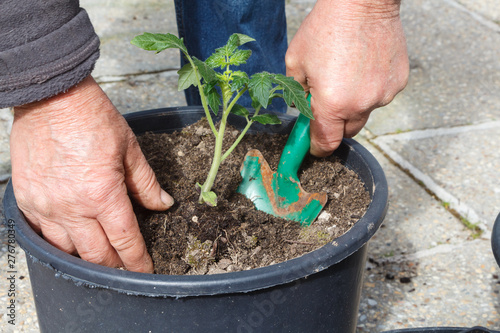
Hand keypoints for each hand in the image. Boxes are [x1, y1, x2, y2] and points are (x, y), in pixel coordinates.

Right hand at [10, 75, 173, 272]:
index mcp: (103, 194)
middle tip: (126, 270)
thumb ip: (146, 183)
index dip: (138, 261)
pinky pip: (42, 235)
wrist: (51, 98)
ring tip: (101, 259)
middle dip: (115, 268)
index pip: (126, 240)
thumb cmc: (92, 118)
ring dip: (86, 259)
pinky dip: (59, 243)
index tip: (145, 271)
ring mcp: (46, 206)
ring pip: (67, 251)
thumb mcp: (130, 149)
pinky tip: (71, 242)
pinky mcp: (26, 200)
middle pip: (96, 255)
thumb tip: (162, 204)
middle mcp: (72, 207)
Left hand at [286, 0, 408, 155]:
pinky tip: (363, 66)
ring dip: (354, 103)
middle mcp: (361, 104)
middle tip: (326, 102)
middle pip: (347, 132)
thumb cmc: (326, 27)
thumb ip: (296, 92)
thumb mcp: (295, 61)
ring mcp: (383, 94)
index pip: (327, 143)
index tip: (312, 146)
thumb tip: (302, 108)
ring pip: (364, 112)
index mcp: (333, 104)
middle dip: (335, 124)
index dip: (317, 147)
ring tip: (347, 74)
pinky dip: (370, 89)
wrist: (363, 2)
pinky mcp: (398, 83)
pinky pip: (380, 96)